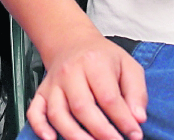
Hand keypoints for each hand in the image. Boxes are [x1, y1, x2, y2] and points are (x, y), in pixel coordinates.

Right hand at [30, 34, 147, 139]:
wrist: (72, 42)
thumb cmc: (102, 58)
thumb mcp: (128, 65)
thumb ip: (136, 92)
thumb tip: (138, 118)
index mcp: (94, 63)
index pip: (108, 97)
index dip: (123, 120)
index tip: (135, 134)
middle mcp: (70, 73)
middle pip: (82, 107)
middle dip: (101, 131)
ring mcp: (53, 84)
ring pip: (58, 113)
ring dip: (74, 135)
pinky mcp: (41, 93)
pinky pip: (35, 112)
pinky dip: (40, 127)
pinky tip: (51, 139)